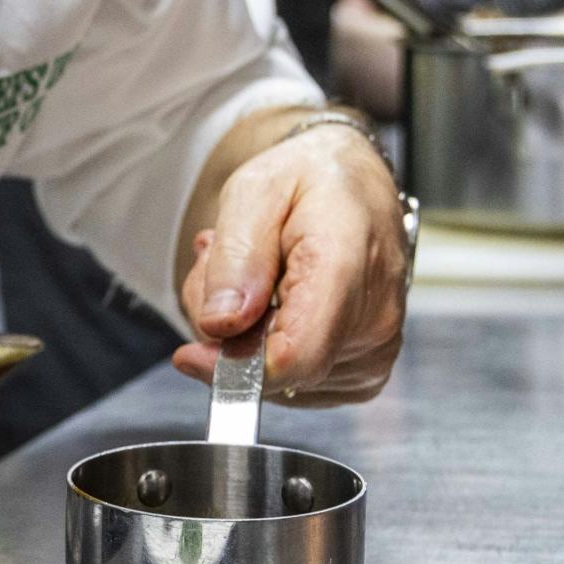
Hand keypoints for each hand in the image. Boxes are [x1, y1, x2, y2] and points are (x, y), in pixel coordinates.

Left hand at [172, 125, 407, 406]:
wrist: (356, 183)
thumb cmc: (310, 180)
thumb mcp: (255, 192)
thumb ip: (236, 259)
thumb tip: (220, 326)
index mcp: (348, 268)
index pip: (293, 356)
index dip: (231, 367)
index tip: (189, 353)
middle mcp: (374, 320)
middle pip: (273, 370)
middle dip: (229, 332)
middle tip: (225, 269)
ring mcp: (374, 350)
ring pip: (277, 382)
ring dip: (246, 336)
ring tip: (254, 276)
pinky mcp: (365, 369)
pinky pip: (294, 383)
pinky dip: (268, 347)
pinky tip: (270, 300)